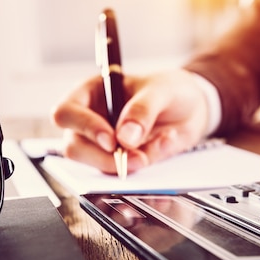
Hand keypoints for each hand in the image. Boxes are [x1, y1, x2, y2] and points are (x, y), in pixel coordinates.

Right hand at [51, 69, 210, 173]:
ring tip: (158, 145)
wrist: (193, 107)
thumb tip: (125, 138)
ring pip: (94, 165)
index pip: (67, 113)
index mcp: (91, 93)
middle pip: (74, 146)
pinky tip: (165, 143)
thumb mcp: (161, 90)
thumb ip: (143, 110)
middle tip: (134, 158)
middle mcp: (91, 120)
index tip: (111, 140)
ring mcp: (104, 144)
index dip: (84, 128)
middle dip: (103, 157)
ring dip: (125, 164)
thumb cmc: (170, 88)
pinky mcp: (120, 160)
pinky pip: (123, 172)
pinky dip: (144, 164)